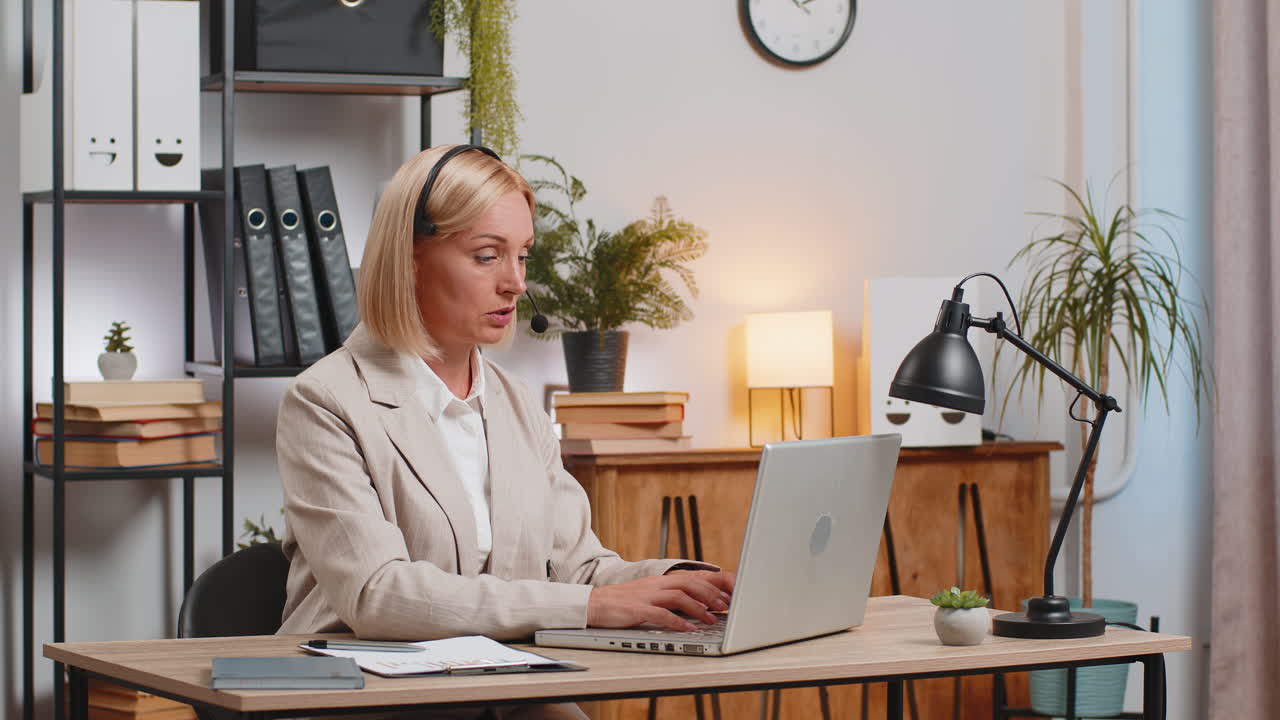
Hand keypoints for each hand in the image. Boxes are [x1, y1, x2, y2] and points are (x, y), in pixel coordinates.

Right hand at [587, 570, 735, 631]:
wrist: (594, 603)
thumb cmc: (624, 602)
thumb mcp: (651, 594)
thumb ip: (673, 596)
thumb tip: (698, 603)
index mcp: (662, 580)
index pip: (695, 575)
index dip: (716, 580)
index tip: (733, 589)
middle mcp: (657, 584)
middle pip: (691, 583)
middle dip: (713, 593)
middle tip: (729, 605)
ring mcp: (647, 595)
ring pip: (680, 596)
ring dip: (700, 608)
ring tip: (713, 620)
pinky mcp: (638, 609)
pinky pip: (661, 615)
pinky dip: (678, 622)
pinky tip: (689, 629)